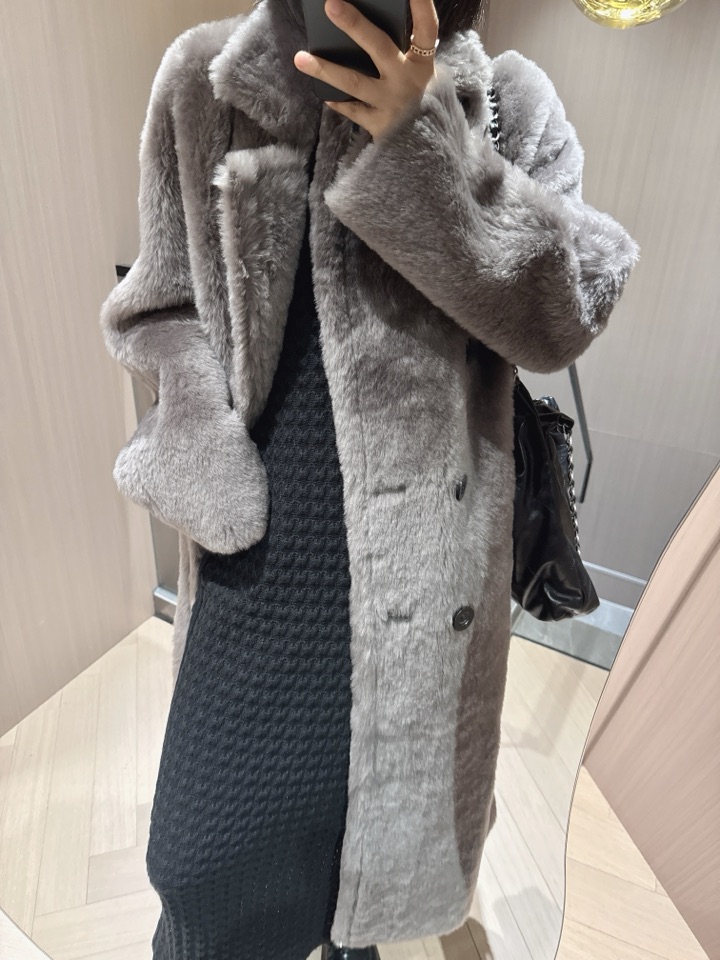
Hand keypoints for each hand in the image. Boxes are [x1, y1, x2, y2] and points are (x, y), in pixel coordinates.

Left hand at [293, 0, 438, 140]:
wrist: (429, 151)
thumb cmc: (422, 106)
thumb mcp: (422, 78)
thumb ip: (404, 58)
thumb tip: (364, 35)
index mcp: (422, 64)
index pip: (426, 27)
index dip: (421, 4)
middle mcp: (407, 80)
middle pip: (379, 46)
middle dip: (354, 24)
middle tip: (331, 5)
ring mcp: (391, 103)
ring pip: (353, 82)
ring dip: (325, 69)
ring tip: (300, 58)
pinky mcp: (379, 125)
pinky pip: (352, 110)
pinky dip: (338, 102)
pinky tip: (325, 96)